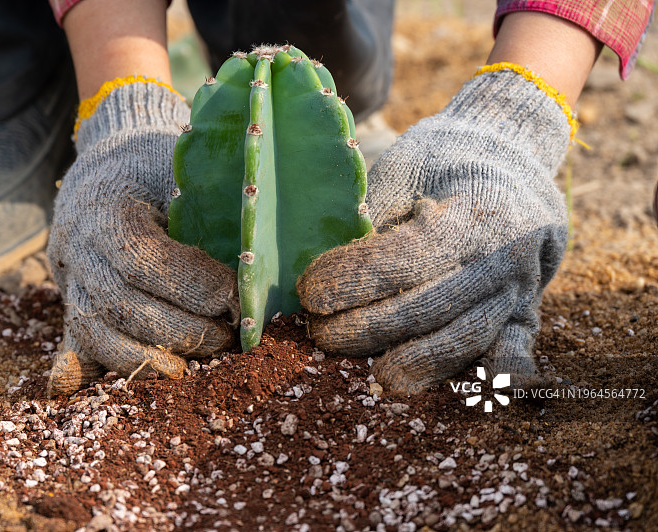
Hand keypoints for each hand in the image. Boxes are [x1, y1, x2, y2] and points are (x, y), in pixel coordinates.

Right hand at [46, 81, 237, 395]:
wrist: (109, 171)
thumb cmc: (161, 168)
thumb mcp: (184, 168)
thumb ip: (210, 206)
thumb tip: (260, 252)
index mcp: (106, 206)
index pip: (140, 256)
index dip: (190, 284)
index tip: (235, 298)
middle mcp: (78, 247)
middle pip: (121, 304)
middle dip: (182, 329)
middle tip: (230, 337)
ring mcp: (68, 281)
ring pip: (97, 335)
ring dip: (152, 359)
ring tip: (201, 362)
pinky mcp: (71, 306)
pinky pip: (83, 348)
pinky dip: (116, 370)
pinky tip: (156, 376)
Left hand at [297, 68, 569, 392]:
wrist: (510, 156)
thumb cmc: (439, 165)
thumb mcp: (401, 173)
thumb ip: (370, 220)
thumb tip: (323, 272)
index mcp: (463, 216)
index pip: (401, 259)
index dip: (352, 281)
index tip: (308, 294)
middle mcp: (497, 256)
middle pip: (426, 308)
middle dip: (366, 329)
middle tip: (319, 337)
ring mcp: (517, 287)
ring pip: (464, 337)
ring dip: (417, 362)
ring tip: (376, 377)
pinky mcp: (527, 308)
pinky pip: (513, 348)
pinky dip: (492, 375)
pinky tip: (464, 396)